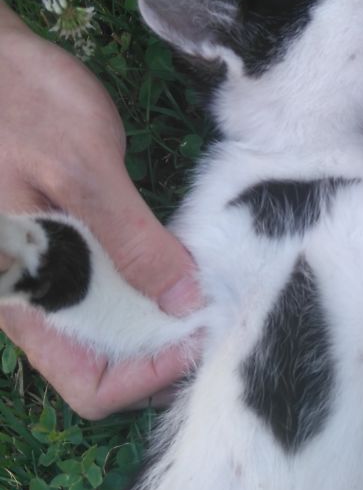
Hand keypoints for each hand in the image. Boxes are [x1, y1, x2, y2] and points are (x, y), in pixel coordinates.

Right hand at [0, 0, 201, 416]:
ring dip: (159, 317)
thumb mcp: (81, 168)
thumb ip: (130, 241)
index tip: (197, 332)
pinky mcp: (63, 248)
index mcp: (24, 297)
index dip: (149, 376)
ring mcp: (48, 276)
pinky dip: (147, 282)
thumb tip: (183, 302)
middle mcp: (34, 300)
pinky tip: (180, 257)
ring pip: (110, 331)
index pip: (89, 387)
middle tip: (217, 309)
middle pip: (105, 366)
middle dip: (163, 349)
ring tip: (207, 286)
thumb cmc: (19, 102)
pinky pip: (108, 288)